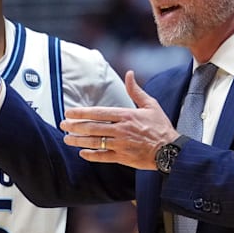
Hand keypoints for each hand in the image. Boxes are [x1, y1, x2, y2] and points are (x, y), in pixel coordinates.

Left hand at [60, 71, 178, 169]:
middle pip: (93, 128)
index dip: (81, 113)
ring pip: (95, 142)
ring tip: (67, 139)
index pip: (98, 113)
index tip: (69, 112)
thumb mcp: (151, 105)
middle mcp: (121, 130)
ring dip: (78, 141)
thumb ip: (136, 90)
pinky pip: (103, 157)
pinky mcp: (123, 158)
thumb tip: (129, 73)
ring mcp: (121, 145)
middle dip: (75, 126)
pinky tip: (82, 153)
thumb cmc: (160, 127)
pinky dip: (91, 155)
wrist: (170, 151)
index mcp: (126, 115)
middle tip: (63, 125)